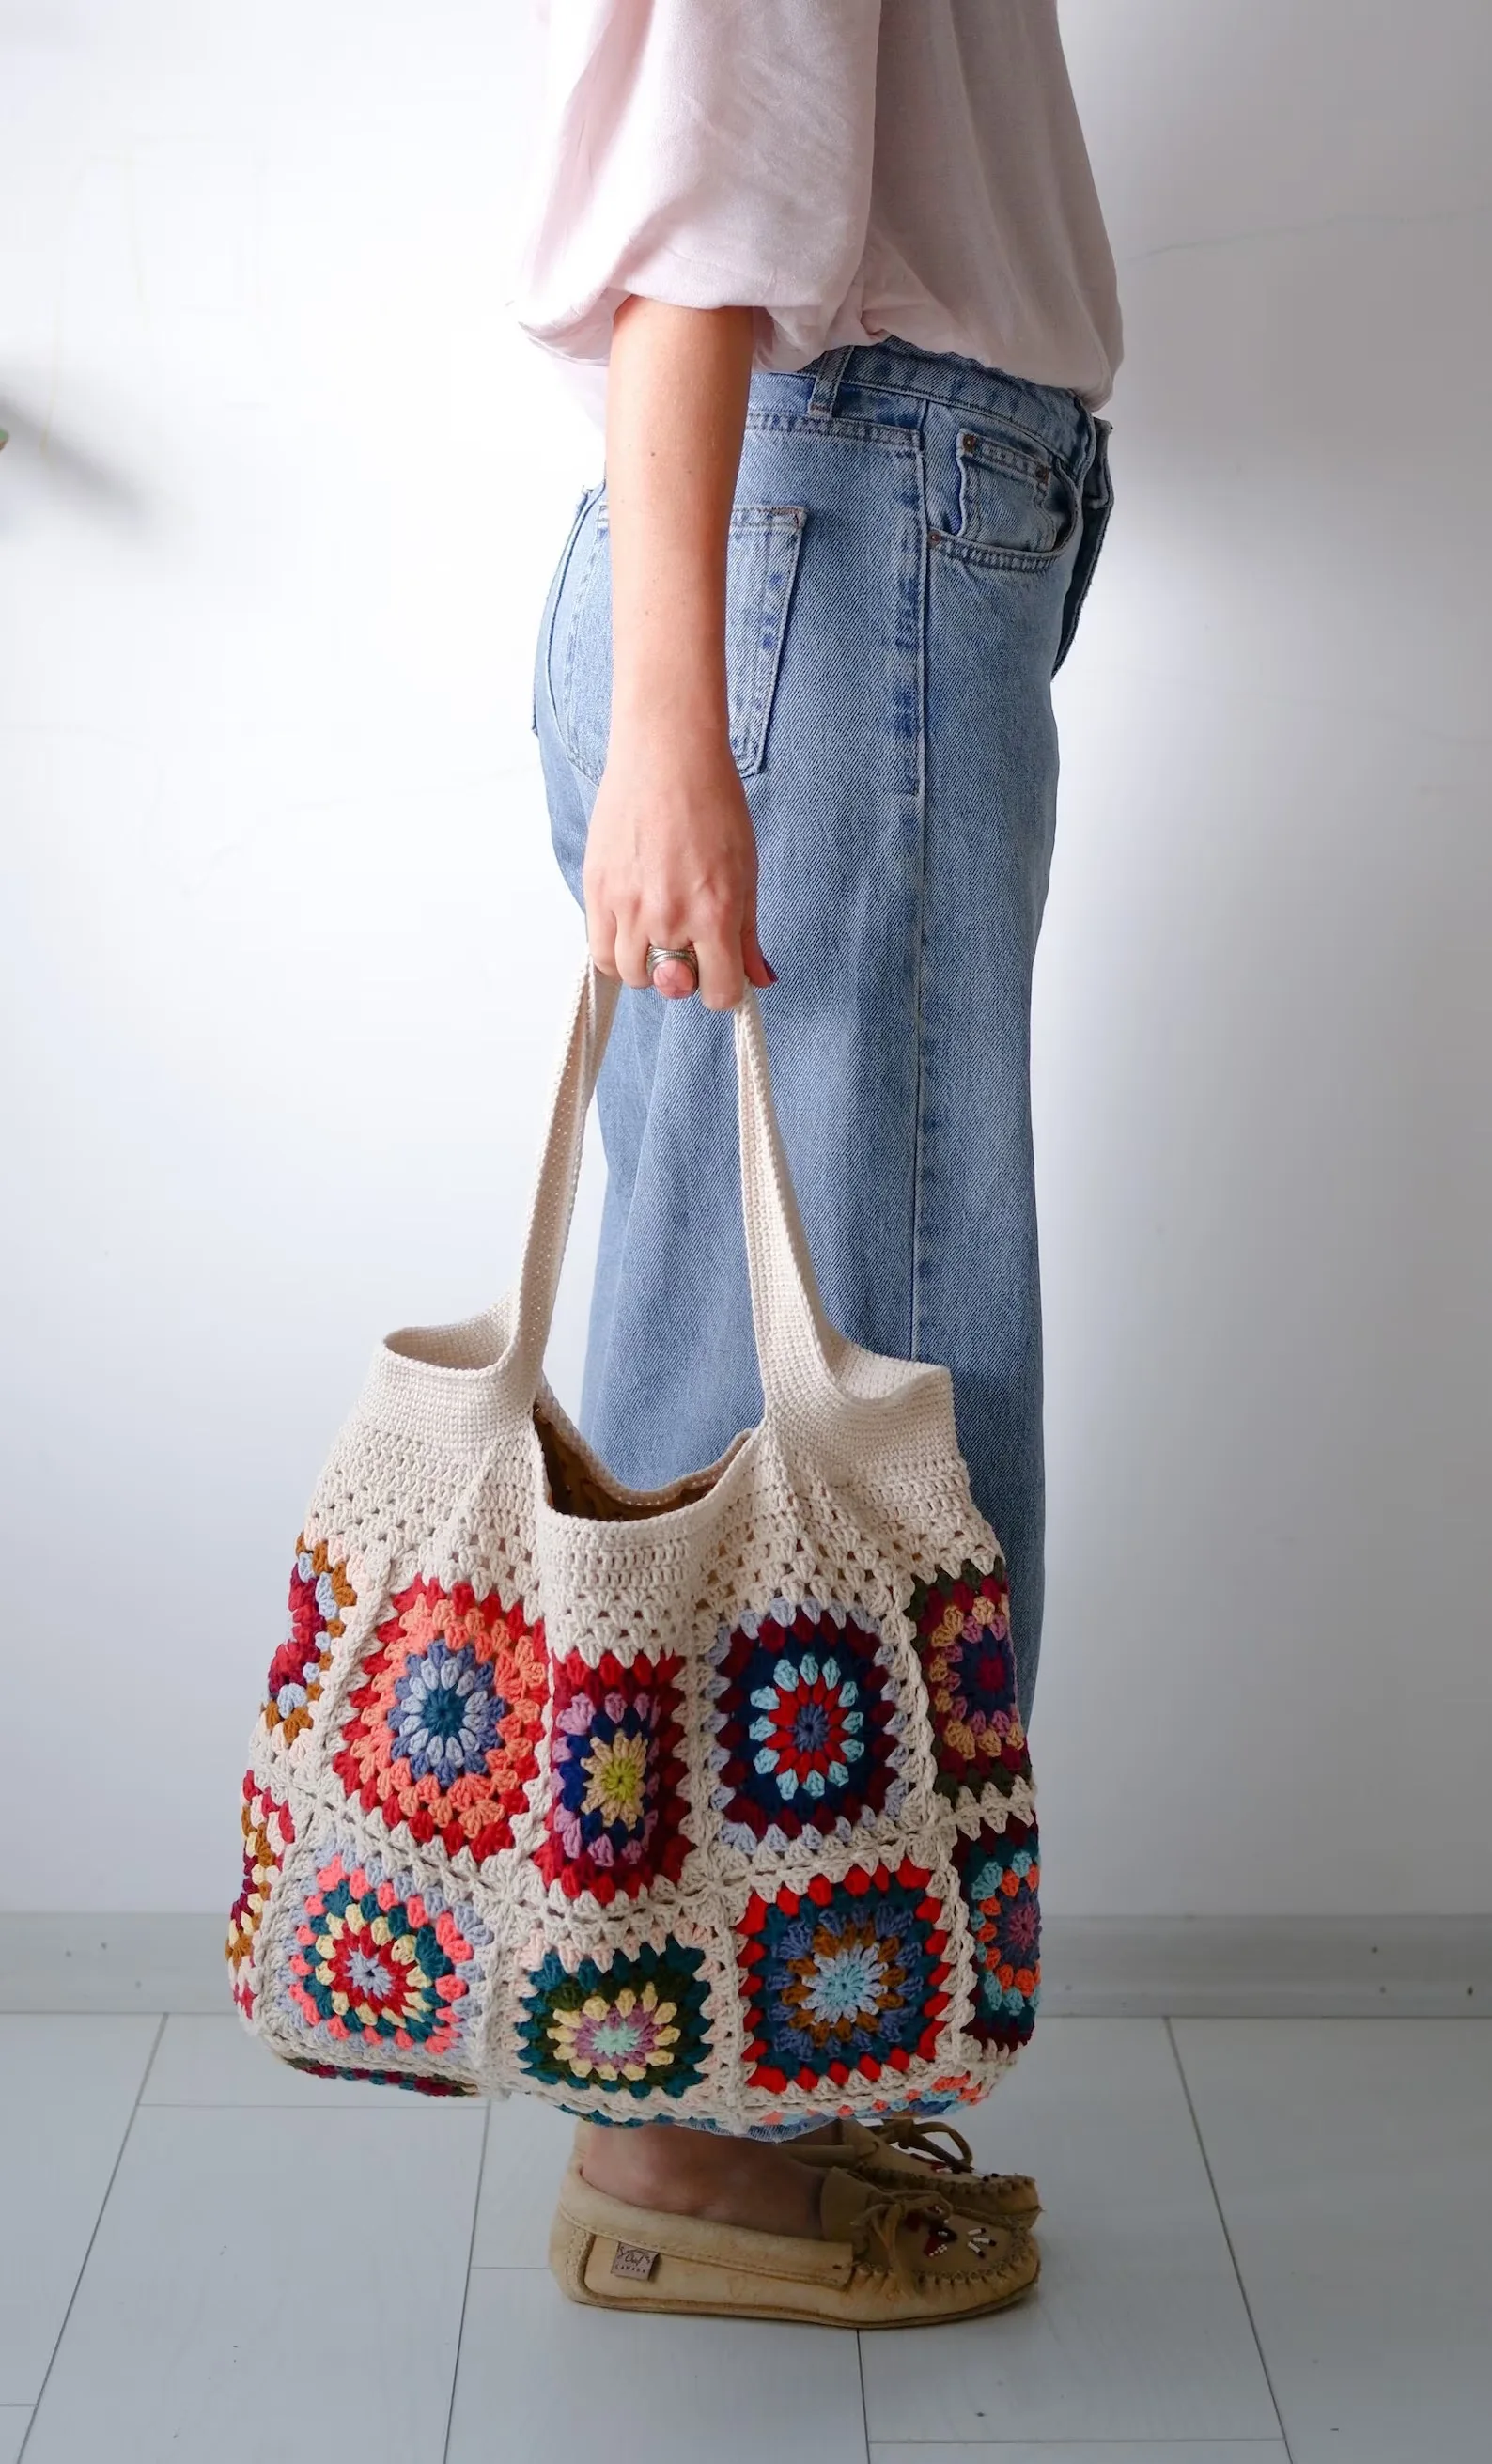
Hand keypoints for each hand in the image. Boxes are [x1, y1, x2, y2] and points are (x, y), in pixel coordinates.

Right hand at [583, 705, 774, 1010]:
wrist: (666, 755)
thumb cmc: (713, 805)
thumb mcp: (746, 873)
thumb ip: (748, 934)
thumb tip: (760, 980)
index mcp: (714, 914)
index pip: (717, 993)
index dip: (723, 988)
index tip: (721, 971)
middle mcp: (668, 916)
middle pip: (671, 987)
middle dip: (683, 973)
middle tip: (688, 942)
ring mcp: (627, 905)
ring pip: (632, 973)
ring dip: (647, 964)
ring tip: (656, 932)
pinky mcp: (596, 889)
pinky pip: (598, 950)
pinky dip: (615, 951)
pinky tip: (631, 928)